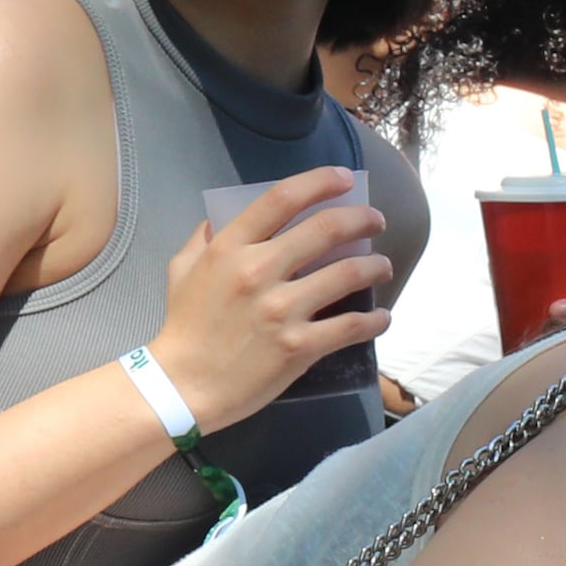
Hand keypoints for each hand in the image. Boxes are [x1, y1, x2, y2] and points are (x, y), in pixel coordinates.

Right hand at [155, 168, 389, 421]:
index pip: (282, 198)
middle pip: (326, 229)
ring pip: (348, 274)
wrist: (184, 386)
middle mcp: (259, 271)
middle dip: (361, 219)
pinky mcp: (300, 346)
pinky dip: (375, 321)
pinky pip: (350, 326)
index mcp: (230, 248)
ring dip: (375, 266)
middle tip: (375, 221)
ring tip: (383, 266)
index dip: (320, 182)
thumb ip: (204, 238)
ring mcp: (282, 310)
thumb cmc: (183, 327)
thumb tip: (222, 216)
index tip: (344, 179)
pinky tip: (382, 318)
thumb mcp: (182, 270)